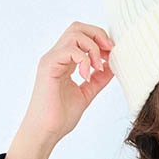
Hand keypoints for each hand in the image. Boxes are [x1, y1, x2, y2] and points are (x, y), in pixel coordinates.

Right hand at [17, 21, 115, 147]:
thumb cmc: (60, 116)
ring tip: (97, 68)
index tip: (111, 55)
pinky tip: (86, 76)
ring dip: (92, 48)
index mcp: (65, 61)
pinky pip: (69, 50)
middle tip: (108, 52)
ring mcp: (51, 59)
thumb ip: (98, 79)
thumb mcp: (86, 93)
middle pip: (78, 27)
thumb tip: (112, 67)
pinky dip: (84, 60)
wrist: (46, 131)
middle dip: (98, 35)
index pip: (82, 36)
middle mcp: (57, 56)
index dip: (100, 40)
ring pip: (75, 34)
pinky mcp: (48, 66)